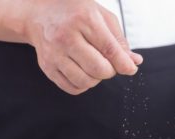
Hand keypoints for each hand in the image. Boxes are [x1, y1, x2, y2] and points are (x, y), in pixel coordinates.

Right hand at [25, 0, 142, 94]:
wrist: (40, 14)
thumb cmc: (75, 13)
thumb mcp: (101, 17)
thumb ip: (119, 40)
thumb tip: (134, 61)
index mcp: (84, 20)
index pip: (110, 50)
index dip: (124, 64)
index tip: (130, 69)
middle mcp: (66, 37)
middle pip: (98, 69)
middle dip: (110, 71)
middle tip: (109, 64)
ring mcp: (54, 53)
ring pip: (85, 82)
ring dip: (96, 79)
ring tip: (95, 67)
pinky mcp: (47, 67)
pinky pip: (72, 88)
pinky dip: (83, 85)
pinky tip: (83, 73)